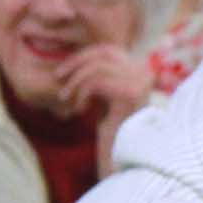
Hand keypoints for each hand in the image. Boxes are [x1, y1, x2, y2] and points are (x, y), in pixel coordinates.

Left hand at [56, 46, 154, 172]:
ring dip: (75, 82)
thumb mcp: (104, 92)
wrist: (123, 152)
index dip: (83, 56)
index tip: (64, 70)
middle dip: (75, 64)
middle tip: (58, 79)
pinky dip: (80, 95)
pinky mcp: (129, 95)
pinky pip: (95, 83)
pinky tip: (79, 110)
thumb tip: (77, 56)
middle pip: (101, 55)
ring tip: (65, 98)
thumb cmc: (112, 124)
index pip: (108, 50)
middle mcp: (144, 73)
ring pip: (96, 68)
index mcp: (141, 69)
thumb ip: (98, 72)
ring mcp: (139, 83)